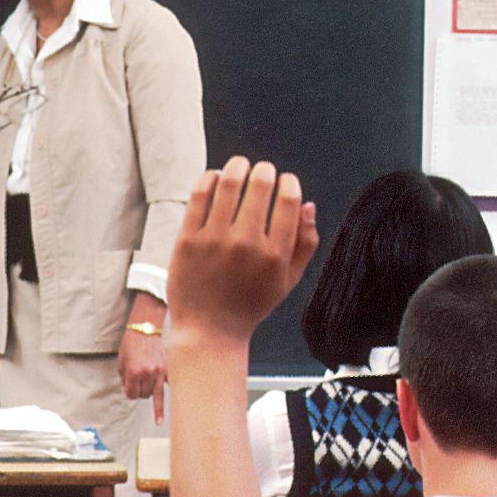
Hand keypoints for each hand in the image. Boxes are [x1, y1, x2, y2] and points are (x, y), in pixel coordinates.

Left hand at [118, 329, 166, 423]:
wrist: (146, 328)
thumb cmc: (131, 343)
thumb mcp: (121, 360)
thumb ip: (124, 377)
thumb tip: (129, 390)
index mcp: (134, 372)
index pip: (131, 394)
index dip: (129, 394)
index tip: (130, 393)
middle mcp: (147, 374)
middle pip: (143, 395)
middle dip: (139, 394)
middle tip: (138, 389)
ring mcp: (159, 372)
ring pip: (156, 394)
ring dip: (151, 397)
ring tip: (159, 420)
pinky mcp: (168, 368)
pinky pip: (171, 385)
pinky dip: (173, 393)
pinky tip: (178, 406)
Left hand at [166, 157, 317, 350]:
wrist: (209, 330)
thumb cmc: (250, 304)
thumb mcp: (287, 281)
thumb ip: (305, 244)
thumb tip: (308, 204)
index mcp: (275, 255)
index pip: (288, 199)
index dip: (289, 181)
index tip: (285, 181)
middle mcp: (246, 245)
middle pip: (260, 184)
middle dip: (265, 170)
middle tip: (263, 171)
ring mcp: (214, 241)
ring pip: (229, 182)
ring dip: (238, 165)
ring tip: (240, 166)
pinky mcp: (188, 239)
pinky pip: (200, 195)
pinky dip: (210, 178)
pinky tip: (216, 178)